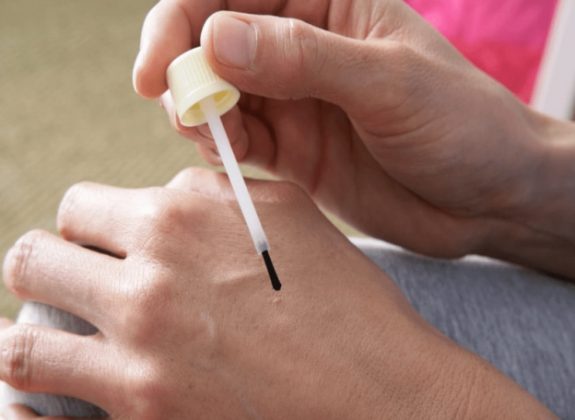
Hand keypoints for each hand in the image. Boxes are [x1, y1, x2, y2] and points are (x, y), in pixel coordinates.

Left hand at [1, 168, 551, 417]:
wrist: (384, 395)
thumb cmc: (346, 301)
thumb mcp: (288, 214)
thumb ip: (216, 192)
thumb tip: (170, 194)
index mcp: (180, 217)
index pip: (81, 205)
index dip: (93, 221)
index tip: (107, 240)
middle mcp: (147, 282)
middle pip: (35, 260)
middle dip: (50, 264)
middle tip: (75, 280)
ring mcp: (138, 359)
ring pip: (21, 342)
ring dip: (33, 334)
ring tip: (60, 337)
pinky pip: (33, 416)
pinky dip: (27, 403)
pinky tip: (43, 396)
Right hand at [133, 0, 545, 259]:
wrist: (486, 200)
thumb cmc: (461, 126)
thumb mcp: (389, 82)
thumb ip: (304, 59)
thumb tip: (216, 39)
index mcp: (328, 4)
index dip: (184, 18)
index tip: (161, 64)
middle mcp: (302, 48)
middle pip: (212, 41)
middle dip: (183, 68)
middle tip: (175, 104)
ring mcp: (294, 99)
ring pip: (217, 93)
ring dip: (196, 111)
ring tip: (202, 133)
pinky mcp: (292, 148)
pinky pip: (238, 139)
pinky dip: (220, 146)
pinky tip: (225, 157)